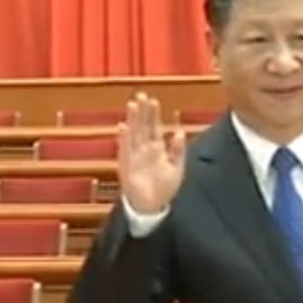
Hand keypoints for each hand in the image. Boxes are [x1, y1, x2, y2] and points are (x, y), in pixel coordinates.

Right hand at [116, 93, 185, 214]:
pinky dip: (124, 139)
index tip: (153, 100)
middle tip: (141, 95)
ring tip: (133, 105)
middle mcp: (144, 149)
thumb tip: (179, 131)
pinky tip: (123, 127)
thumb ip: (178, 150)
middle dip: (142, 112)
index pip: (154, 127)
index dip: (153, 115)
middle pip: (142, 126)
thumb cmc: (163, 188)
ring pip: (133, 134)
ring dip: (133, 120)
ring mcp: (134, 156)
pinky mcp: (126, 166)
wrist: (152, 207)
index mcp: (157, 149)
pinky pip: (125, 150)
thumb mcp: (176, 168)